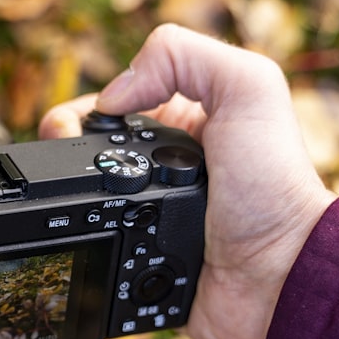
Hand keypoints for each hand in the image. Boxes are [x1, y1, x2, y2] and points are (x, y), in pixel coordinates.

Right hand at [39, 24, 335, 338]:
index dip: (80, 114)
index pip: (111, 105)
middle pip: (86, 153)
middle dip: (61, 156)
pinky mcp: (139, 261)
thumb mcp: (250, 90)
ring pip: (81, 201)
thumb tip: (110, 96)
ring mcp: (148, 216)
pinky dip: (80, 242)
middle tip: (58, 171)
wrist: (280, 280)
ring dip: (66, 200)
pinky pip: (95, 248)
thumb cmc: (275, 188)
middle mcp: (162, 167)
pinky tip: (80, 239)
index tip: (65, 132)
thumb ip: (185, 59)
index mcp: (182, 121)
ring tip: (64, 208)